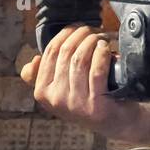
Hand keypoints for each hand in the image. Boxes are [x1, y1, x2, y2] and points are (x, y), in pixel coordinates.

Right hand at [20, 25, 141, 139]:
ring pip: (80, 60)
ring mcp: (76, 104)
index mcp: (43, 92)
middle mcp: (56, 99)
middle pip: (66, 53)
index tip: (78, 27)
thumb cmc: (89, 99)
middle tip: (94, 30)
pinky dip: (102, 54)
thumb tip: (34, 60)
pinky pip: (97, 71)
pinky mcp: (96, 105)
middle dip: (82, 35)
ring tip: (102, 37)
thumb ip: (44, 76)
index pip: (49, 53)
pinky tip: (106, 48)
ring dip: (93, 42)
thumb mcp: (61, 90)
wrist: (116, 122)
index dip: (65, 34)